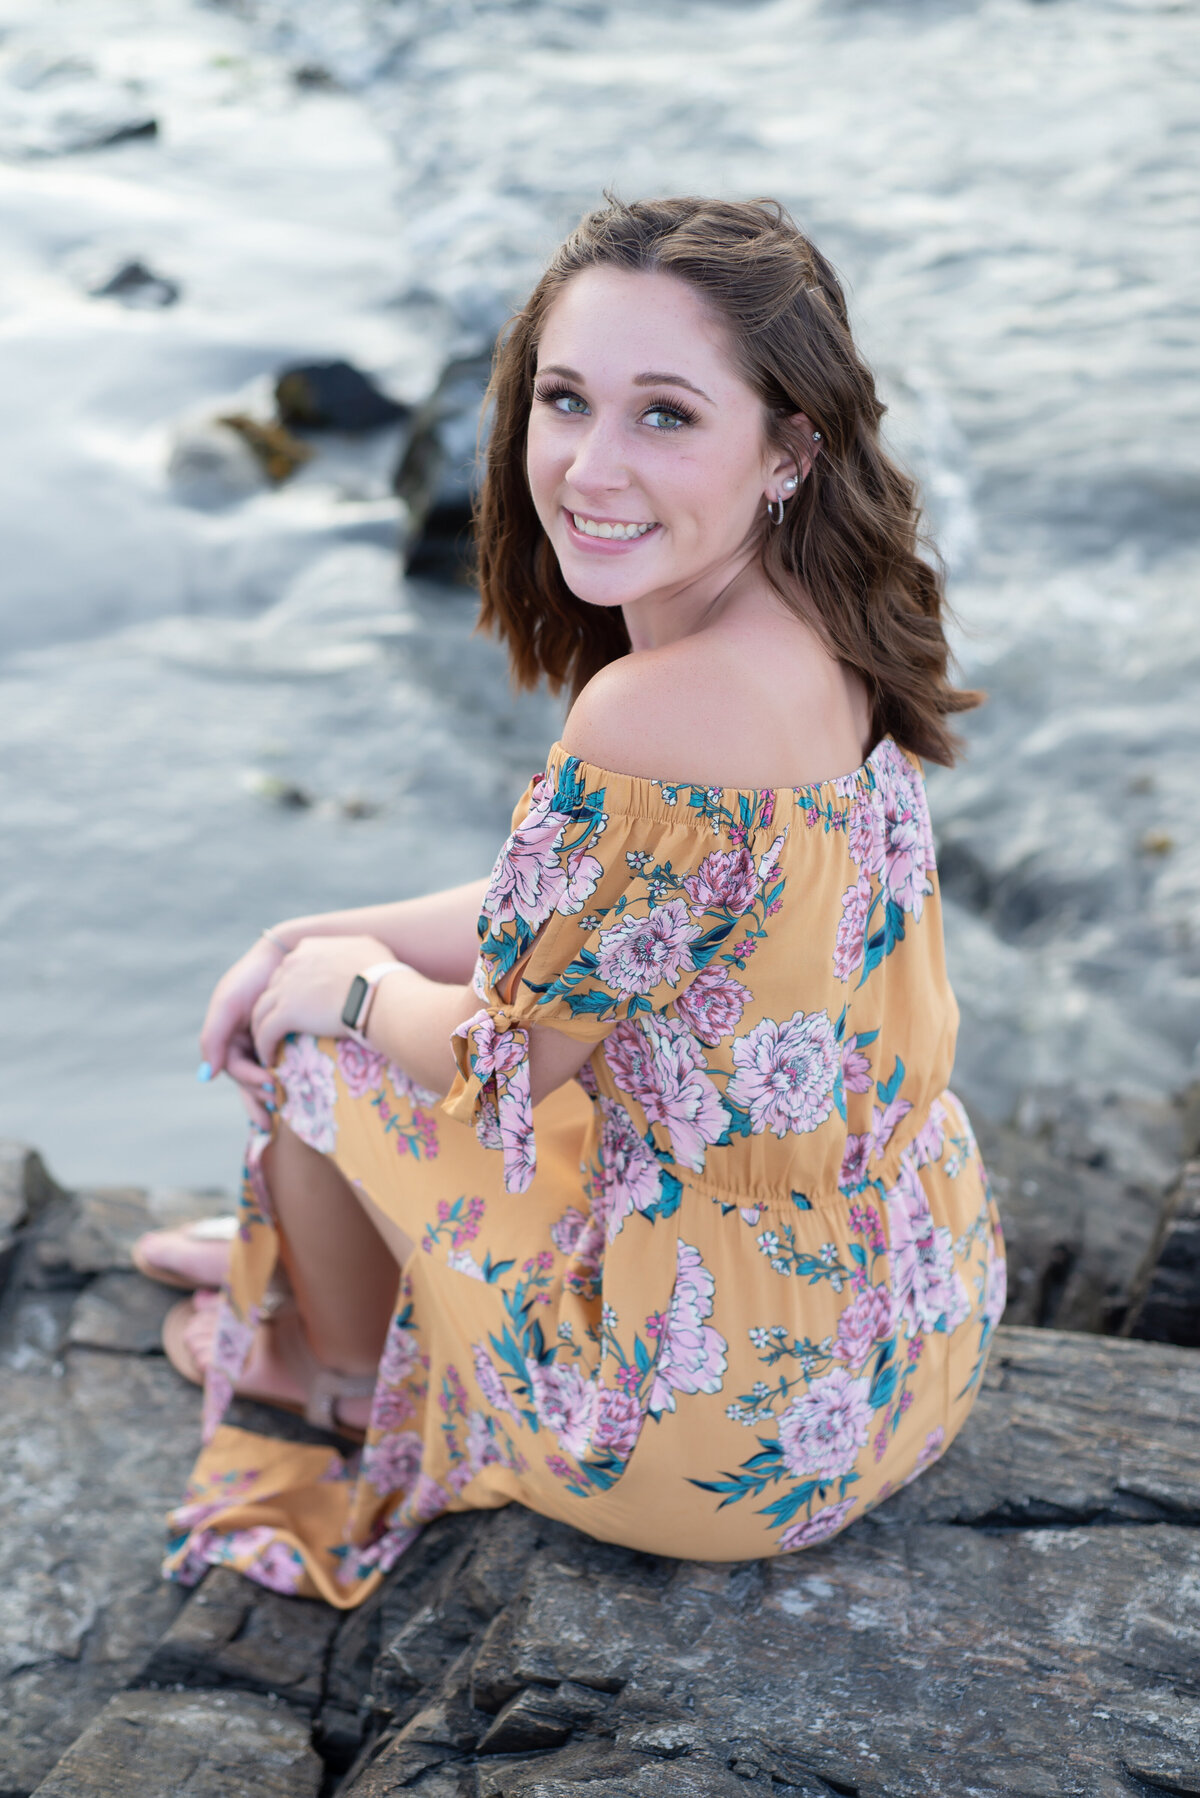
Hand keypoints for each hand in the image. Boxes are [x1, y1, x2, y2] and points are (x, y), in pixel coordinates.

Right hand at [199, 935, 288, 1127]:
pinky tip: (302, 1096)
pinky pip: (289, 1068)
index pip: (237, 1071)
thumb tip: (206, 1076)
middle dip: (260, 1100)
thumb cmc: (252, 977)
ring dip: (274, 1097)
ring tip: (288, 1113)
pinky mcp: (291, 1042)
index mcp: (231, 1040)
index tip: (271, 1087)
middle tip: (276, 1112)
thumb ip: (212, 1038)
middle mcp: (249, 1046)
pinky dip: (292, 1081)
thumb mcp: (227, 1004)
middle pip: (251, 1082)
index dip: (251, 1082)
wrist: (288, 955)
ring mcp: (269, 1045)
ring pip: (268, 1079)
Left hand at [250, 935, 400, 1072]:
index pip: (291, 967)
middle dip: (275, 1007)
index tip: (298, 1004)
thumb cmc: (384, 975)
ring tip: (268, 1046)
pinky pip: (265, 1033)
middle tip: (281, 1027)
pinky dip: (264, 1047)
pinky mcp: (287, 1013)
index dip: (292, 987)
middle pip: (273, 988)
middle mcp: (294, 962)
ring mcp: (287, 987)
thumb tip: (359, 957)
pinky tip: (269, 1060)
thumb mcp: (367, 948)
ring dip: (262, 1029)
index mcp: (310, 948)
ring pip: (262, 1010)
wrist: (382, 993)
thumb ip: (352, 951)